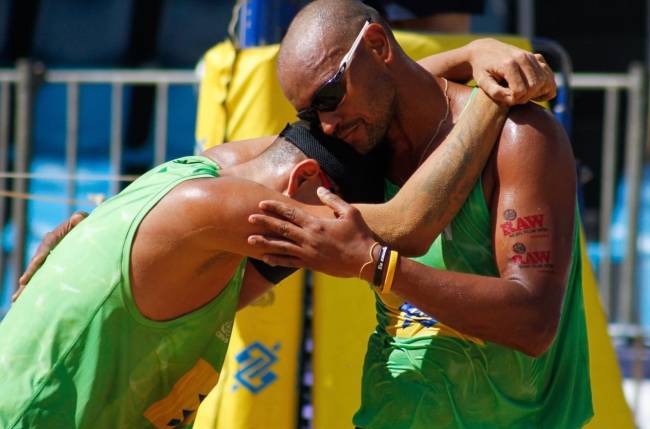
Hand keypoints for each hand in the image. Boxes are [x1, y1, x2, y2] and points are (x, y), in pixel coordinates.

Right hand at [13, 211, 87, 301]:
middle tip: (21, 285)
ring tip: (16, 299)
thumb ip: (79, 218)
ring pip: (34, 273)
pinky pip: (39, 277)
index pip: (45, 248)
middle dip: (28, 274)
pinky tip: (23, 301)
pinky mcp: (48, 266)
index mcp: (52, 238)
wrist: (80, 229)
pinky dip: (32, 288)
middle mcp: (45, 249)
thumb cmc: (83, 224)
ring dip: (26, 286)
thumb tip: (78, 218)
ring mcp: (45, 258)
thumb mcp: (81, 219)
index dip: (39, 257)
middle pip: (35, 263)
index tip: (35, 263)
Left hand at [247, 187, 375, 278]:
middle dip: (264, 223)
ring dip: (264, 243)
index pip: (290, 213)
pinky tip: (265, 258)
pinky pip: (289, 262)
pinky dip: (276, 260)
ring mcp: (308, 253)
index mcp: (316, 224)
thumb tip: (320, 189)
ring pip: (281, 247)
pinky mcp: (311, 264)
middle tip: (249, 218)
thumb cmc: (359, 235)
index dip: (275, 208)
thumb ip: (333, 200)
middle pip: (281, 229)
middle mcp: (308, 238)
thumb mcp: (350, 212)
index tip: (261, 204)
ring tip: (249, 241)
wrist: (365, 261)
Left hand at [469, 38, 555, 104]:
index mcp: (508, 64)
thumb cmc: (481, 68)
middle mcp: (522, 58)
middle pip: (535, 86)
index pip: (521, 91)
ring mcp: (531, 56)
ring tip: (523, 96)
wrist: (484, 49)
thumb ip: (496, 93)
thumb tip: (513, 99)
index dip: (515, 100)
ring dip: (537, 92)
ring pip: (545, 80)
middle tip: (515, 99)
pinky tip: (535, 90)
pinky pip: (548, 73)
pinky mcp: (535, 57)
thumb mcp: (482, 82)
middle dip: (526, 97)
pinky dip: (546, 84)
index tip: (507, 100)